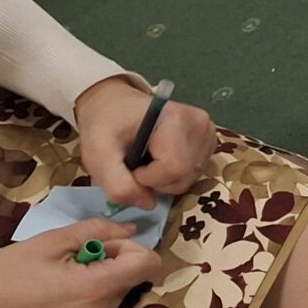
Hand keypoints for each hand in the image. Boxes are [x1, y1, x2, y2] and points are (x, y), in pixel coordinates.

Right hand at [0, 221, 165, 307]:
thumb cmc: (6, 273)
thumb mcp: (50, 242)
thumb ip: (96, 230)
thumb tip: (131, 228)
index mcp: (96, 289)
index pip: (148, 263)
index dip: (132, 247)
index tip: (103, 244)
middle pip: (133, 278)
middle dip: (113, 262)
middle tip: (74, 258)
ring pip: (119, 292)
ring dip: (102, 279)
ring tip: (62, 276)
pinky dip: (92, 296)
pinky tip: (60, 293)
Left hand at [75, 77, 215, 209]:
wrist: (113, 103)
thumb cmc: (105, 125)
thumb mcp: (97, 155)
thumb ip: (118, 185)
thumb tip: (149, 204)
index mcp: (176, 118)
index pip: (174, 168)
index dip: (148, 178)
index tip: (129, 167)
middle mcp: (201, 123)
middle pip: (185, 175)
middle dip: (156, 182)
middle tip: (135, 166)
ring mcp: (209, 131)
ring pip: (191, 177)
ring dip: (164, 180)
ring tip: (145, 161)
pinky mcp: (209, 140)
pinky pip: (194, 171)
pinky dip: (174, 174)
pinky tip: (160, 159)